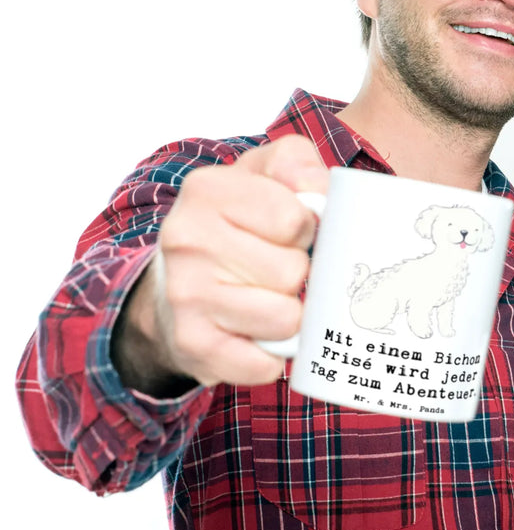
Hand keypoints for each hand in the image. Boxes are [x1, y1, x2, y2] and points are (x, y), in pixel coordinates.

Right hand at [113, 135, 328, 391]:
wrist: (177, 285)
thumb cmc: (238, 225)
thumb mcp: (265, 175)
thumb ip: (298, 164)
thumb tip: (321, 194)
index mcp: (207, 190)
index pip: (296, 220)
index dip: (306, 230)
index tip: (288, 232)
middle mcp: (186, 240)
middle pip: (293, 272)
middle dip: (297, 274)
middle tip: (273, 268)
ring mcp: (186, 295)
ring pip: (286, 319)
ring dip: (289, 314)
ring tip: (266, 298)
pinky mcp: (193, 345)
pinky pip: (266, 364)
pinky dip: (272, 355)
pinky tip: (255, 334)